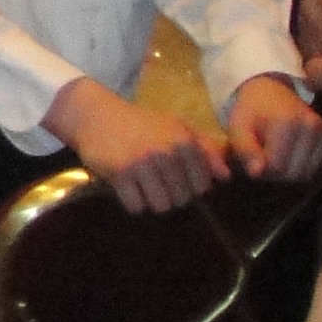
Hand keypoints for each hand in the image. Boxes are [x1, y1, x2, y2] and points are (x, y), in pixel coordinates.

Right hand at [44, 76, 226, 213]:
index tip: (176, 176)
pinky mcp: (119, 173)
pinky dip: (132, 202)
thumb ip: (205, 149)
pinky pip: (136, 206)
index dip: (189, 186)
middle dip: (169, 194)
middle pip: (181, 199)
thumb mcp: (177, 126)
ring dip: (151, 200)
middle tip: (155, 179)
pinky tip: (127, 186)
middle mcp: (165, 152)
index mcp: (184, 141)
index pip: (201, 186)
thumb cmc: (141, 122)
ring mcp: (142, 163)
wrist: (96, 115)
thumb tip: (225, 178)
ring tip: (142, 185)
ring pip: (160, 206)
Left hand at [223, 72, 321, 183]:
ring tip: (277, 155)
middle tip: (265, 159)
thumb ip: (246, 151)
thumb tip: (257, 173)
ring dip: (291, 172)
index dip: (262, 170)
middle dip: (277, 174)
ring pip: (308, 174)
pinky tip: (292, 155)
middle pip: (295, 174)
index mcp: (288, 123)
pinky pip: (319, 169)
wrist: (271, 93)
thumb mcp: (238, 129)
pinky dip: (305, 167)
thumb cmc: (251, 112)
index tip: (254, 159)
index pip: (278, 168)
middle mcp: (312, 127)